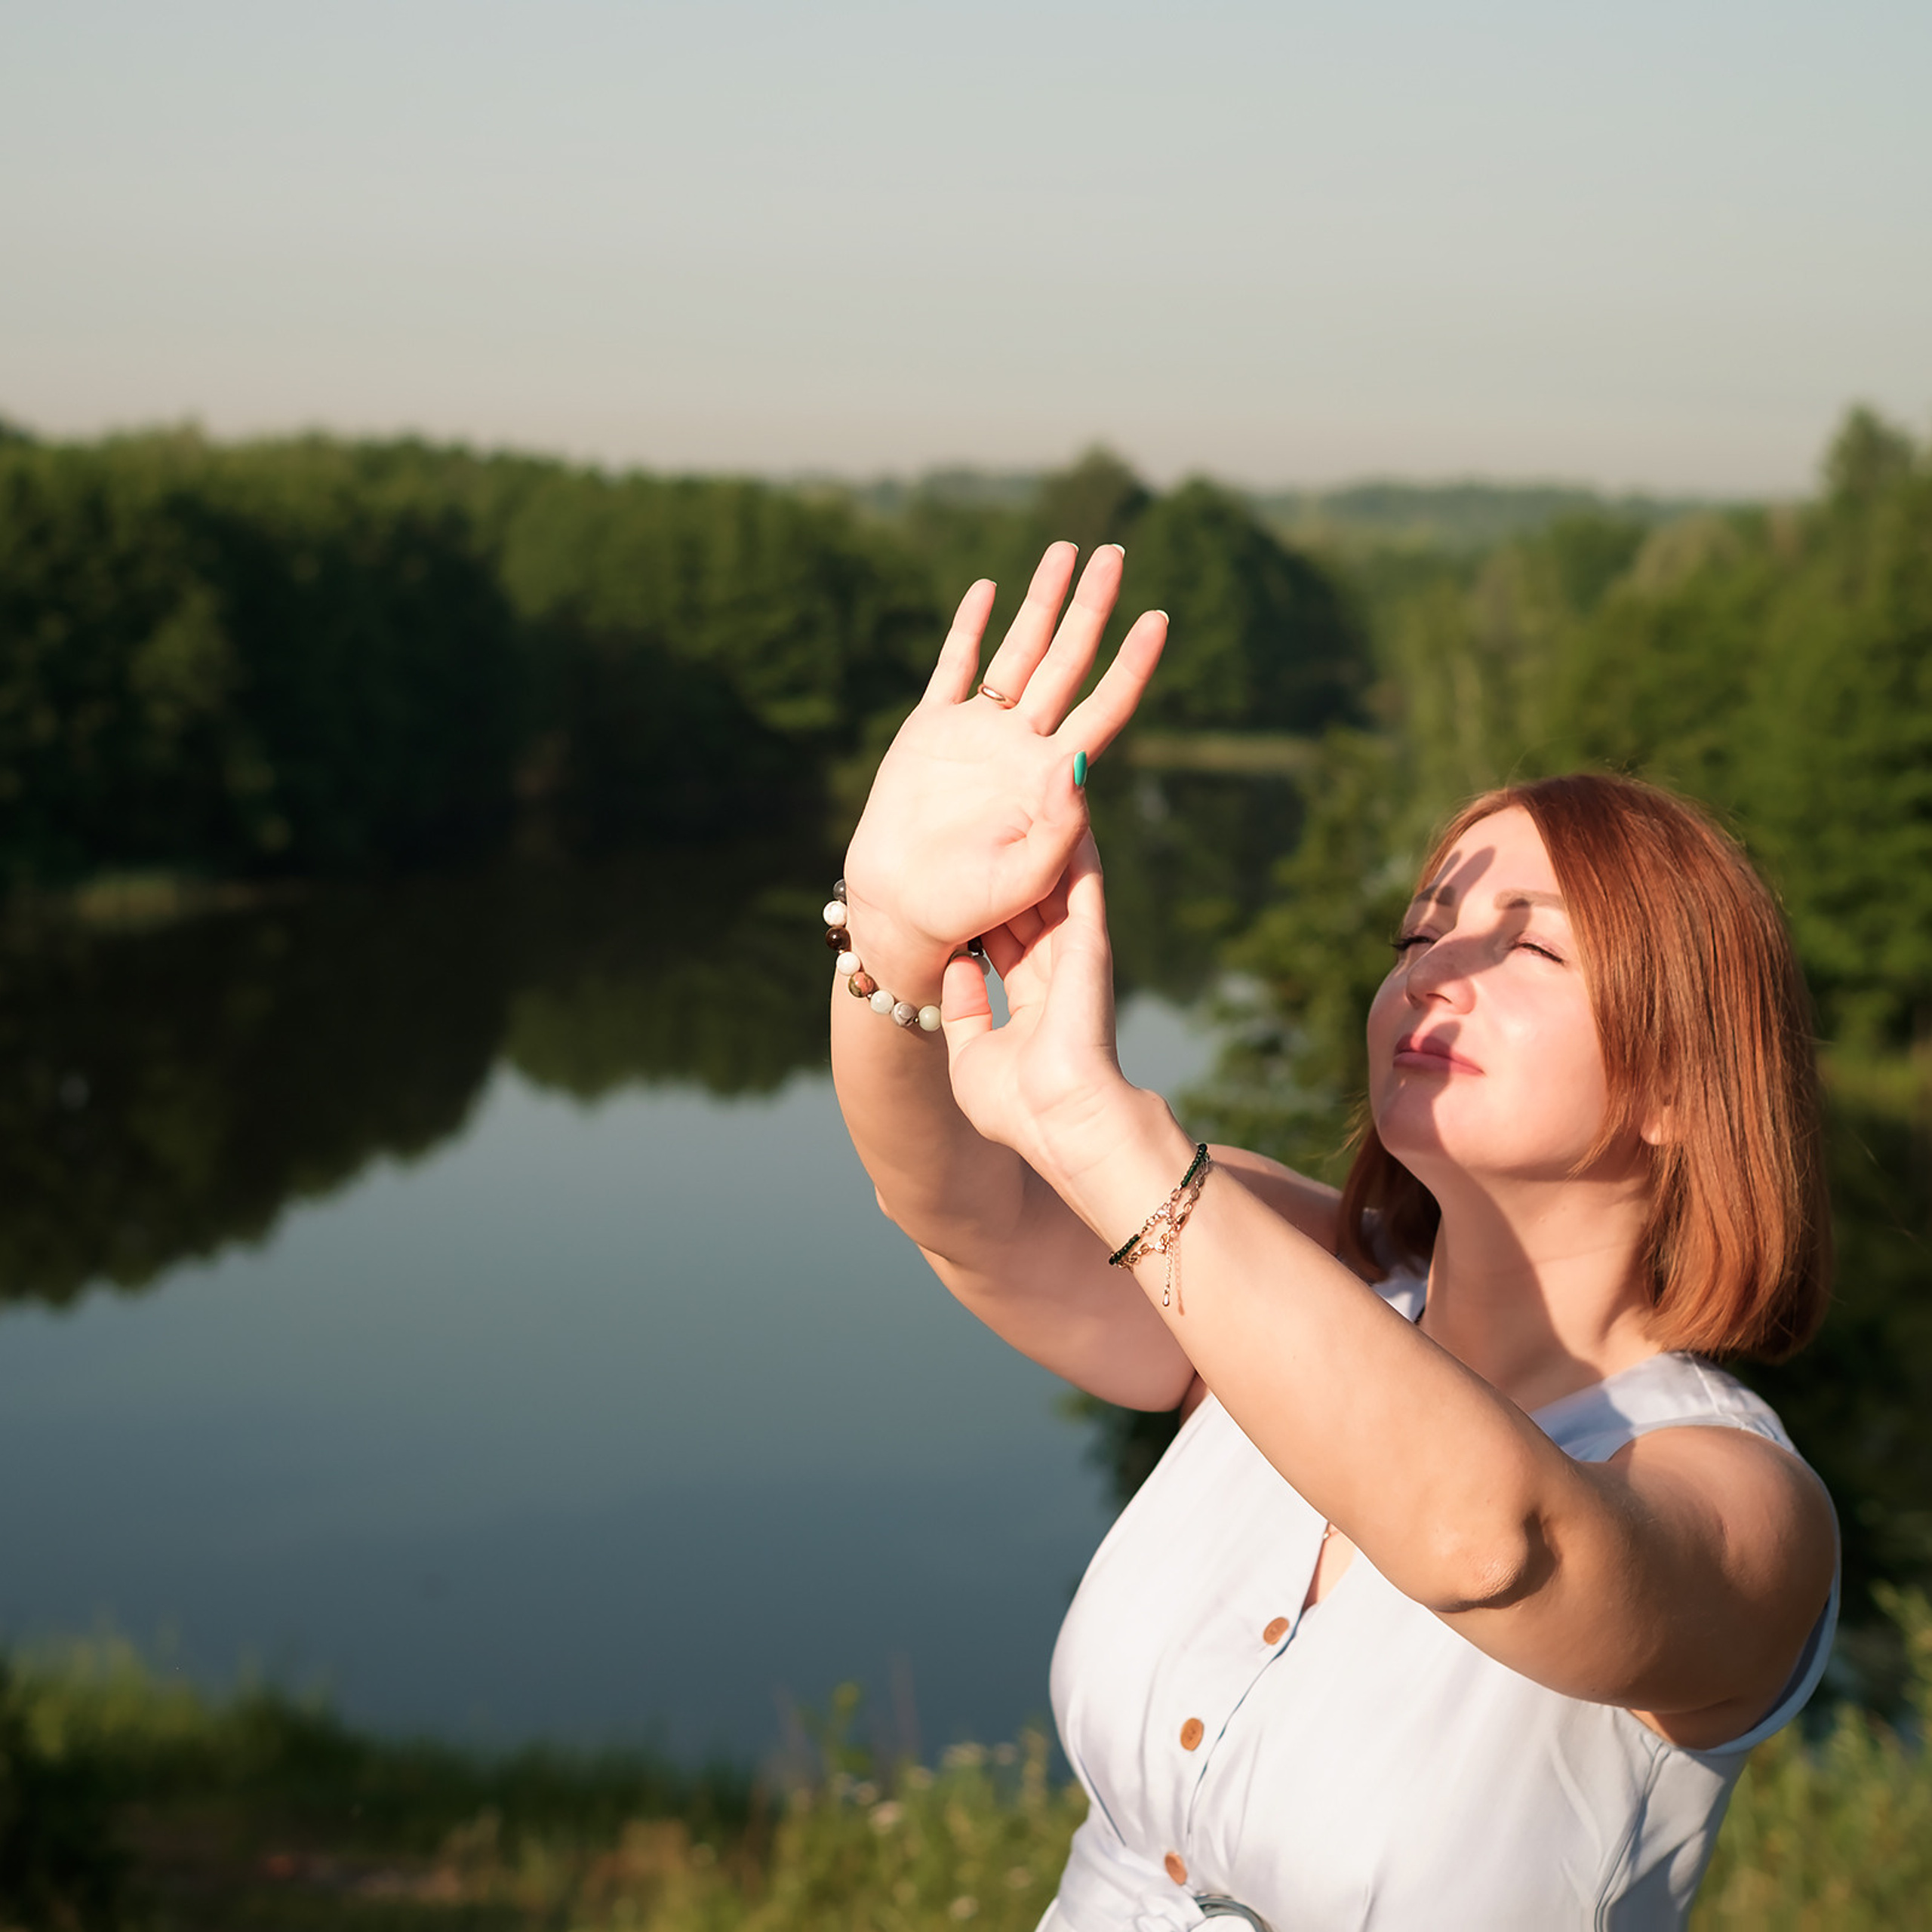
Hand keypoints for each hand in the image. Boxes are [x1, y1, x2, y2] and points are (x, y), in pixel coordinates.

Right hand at [842, 543, 1165, 967]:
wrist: (902, 910)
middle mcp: (1022, 745)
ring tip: (1065, 550)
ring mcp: (977, 732)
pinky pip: (954, 667)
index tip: (1159, 619)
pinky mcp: (930, 730)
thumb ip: (1058, 827)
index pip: (1104, 708)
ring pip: (1017, 652)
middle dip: (1091, 607)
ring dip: (1041, 602)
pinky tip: (989, 588)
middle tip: (1114, 552)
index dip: (1132, 664)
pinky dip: (970, 627)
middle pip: (1066, 661)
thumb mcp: (1023, 878)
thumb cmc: (968, 908)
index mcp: (1053, 777)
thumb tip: (1078, 761)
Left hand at [939, 835, 1146, 1189]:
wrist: (1064, 1123)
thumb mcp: (971, 1057)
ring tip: (1033, 789)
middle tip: (997, 815)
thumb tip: (954, 967)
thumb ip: (964, 1011)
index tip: (967, 874)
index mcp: (1031, 999)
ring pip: (1058, 885)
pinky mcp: (1090, 944)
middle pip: (1029, 904)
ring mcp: (1075, 956)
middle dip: (1014, 863)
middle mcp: (1055, 972)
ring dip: (1047, 840)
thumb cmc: (1018, 1108)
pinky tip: (1066, 801)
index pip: (1005, 940)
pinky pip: (1082, 883)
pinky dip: (1075, 844)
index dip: (988, 907)